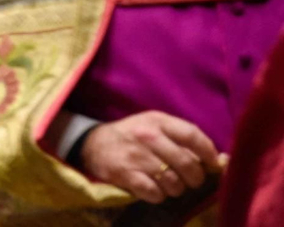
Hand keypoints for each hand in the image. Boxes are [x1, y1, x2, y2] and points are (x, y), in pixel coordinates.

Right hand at [79, 112, 224, 202]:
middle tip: (189, 180)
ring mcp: (136, 156)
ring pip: (174, 183)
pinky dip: (158, 195)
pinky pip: (155, 193)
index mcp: (158, 121)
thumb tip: (223, 160)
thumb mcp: (156, 127)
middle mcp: (148, 136)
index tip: (213, 165)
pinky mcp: (125, 174)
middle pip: (187, 164)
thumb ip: (186, 139)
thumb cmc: (133, 135)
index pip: (193, 135)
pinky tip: (152, 189)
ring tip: (168, 184)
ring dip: (175, 189)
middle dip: (194, 178)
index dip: (208, 154)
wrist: (92, 143)